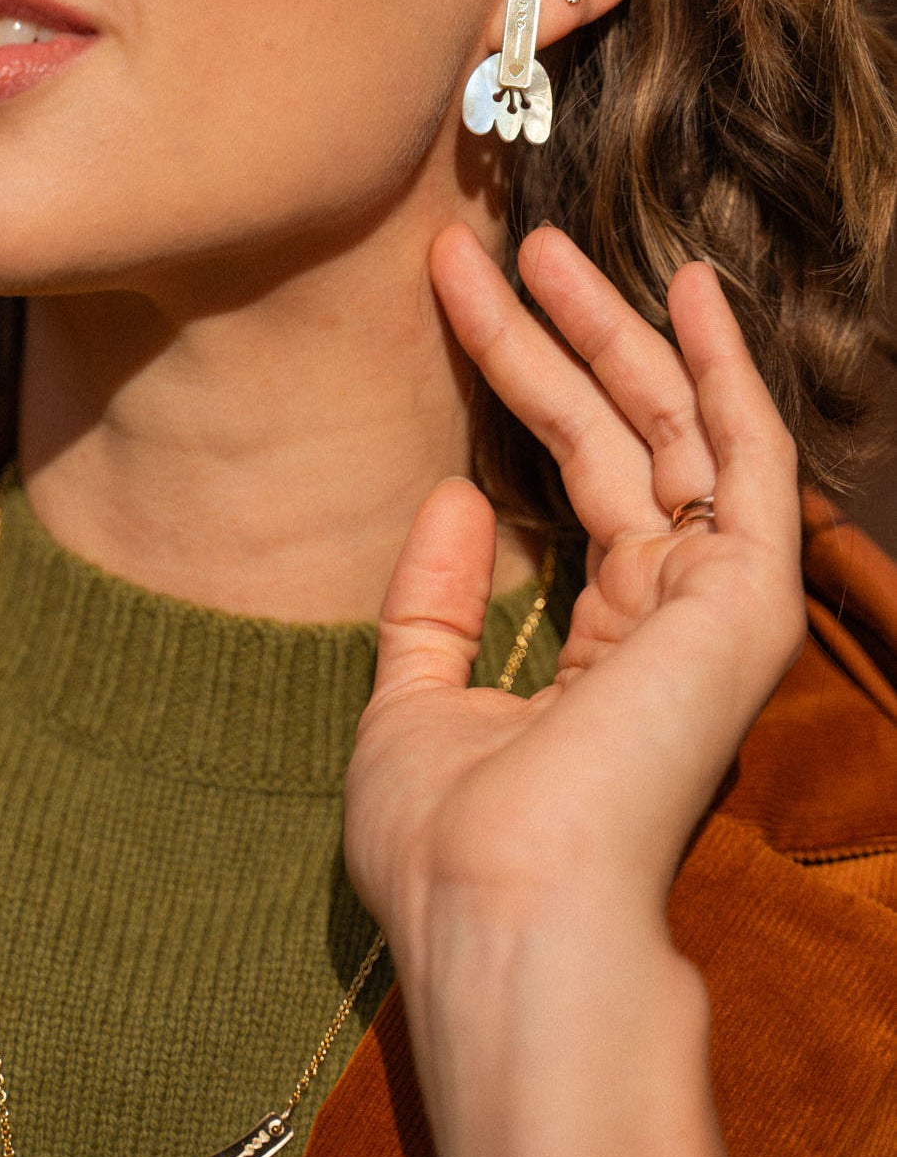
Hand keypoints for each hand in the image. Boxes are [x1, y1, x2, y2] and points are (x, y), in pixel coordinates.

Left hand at [345, 220, 805, 965]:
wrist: (499, 914)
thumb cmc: (450, 843)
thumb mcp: (412, 704)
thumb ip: (436, 602)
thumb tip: (453, 495)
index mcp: (606, 647)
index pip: (577, 479)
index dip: (515, 380)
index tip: (454, 298)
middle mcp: (670, 617)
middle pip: (622, 437)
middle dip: (560, 335)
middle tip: (503, 243)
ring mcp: (712, 605)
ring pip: (672, 431)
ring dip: (617, 329)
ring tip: (551, 242)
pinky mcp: (743, 598)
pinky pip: (743, 458)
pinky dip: (722, 371)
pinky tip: (689, 292)